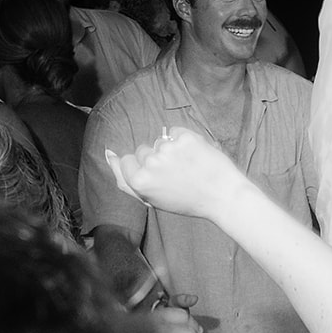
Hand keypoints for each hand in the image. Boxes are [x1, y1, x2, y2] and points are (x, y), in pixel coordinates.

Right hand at [114, 127, 250, 221]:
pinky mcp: (185, 137)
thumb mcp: (152, 198)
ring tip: (188, 165)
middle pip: (143, 150)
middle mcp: (150, 163)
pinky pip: (175, 132)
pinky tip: (195, 154)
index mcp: (139, 181)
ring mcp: (168, 149)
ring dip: (171, 149)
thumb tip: (108, 154)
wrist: (222, 195)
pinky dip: (183, 139)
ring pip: (159, 141)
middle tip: (176, 174)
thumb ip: (126, 179)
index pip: (127, 161)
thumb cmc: (187, 200)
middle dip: (156, 159)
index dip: (143, 168)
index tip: (158, 176)